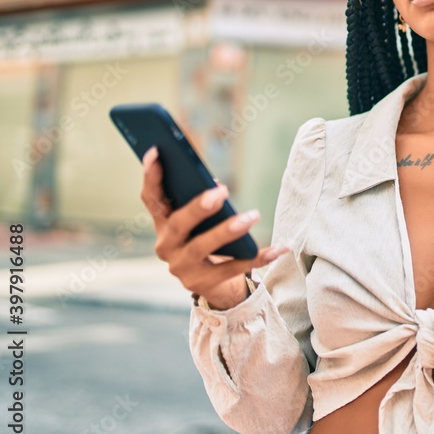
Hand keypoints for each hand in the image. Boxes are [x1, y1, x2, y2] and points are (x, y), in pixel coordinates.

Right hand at [140, 145, 288, 306]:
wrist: (210, 281)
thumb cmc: (205, 237)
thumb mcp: (198, 219)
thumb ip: (199, 200)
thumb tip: (213, 183)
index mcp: (162, 223)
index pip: (152, 198)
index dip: (151, 176)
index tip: (156, 151)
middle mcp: (166, 245)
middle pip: (177, 224)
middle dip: (198, 207)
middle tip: (221, 191)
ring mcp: (182, 267)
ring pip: (202, 248)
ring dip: (227, 230)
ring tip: (253, 216)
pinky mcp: (204, 283)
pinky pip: (235, 268)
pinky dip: (260, 256)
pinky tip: (281, 247)